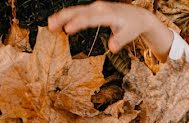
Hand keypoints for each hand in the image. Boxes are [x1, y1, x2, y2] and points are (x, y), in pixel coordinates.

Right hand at [48, 1, 173, 56]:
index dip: (78, 23)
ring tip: (50, 24)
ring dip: (63, 16)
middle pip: (79, 11)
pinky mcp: (94, 9)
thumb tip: (112, 48)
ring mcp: (96, 7)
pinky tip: (58, 21)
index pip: (90, 18)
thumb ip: (120, 40)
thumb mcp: (129, 34)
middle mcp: (99, 8)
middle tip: (51, 26)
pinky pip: (79, 12)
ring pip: (76, 10)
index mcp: (107, 14)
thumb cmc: (133, 26)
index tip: (67, 29)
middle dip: (64, 17)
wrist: (138, 16)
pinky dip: (68, 16)